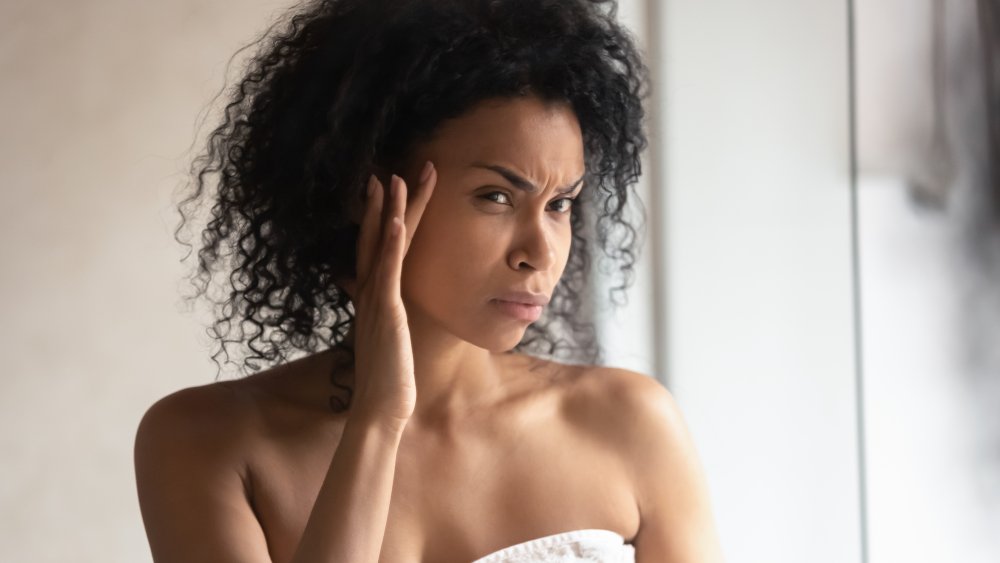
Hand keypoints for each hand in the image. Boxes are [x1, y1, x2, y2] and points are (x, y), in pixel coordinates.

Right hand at [348, 162, 435, 430]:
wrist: (379, 410)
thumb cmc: (388, 380)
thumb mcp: (387, 341)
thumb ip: (384, 319)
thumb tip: (385, 309)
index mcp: (373, 298)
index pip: (376, 248)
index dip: (382, 217)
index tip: (390, 189)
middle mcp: (370, 293)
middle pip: (377, 237)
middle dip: (386, 203)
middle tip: (392, 168)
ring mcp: (377, 300)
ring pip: (382, 246)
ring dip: (389, 210)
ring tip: (396, 177)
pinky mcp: (387, 312)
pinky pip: (389, 271)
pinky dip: (393, 243)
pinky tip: (398, 218)